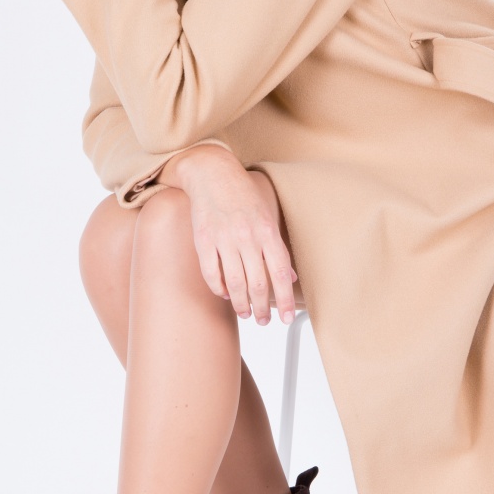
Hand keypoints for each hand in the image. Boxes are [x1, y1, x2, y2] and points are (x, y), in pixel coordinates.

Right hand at [159, 146, 297, 325]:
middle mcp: (247, 237)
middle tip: (263, 320)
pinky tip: (225, 294)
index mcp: (267, 231)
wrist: (212, 173)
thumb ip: (278, 249)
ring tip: (244, 313)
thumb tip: (290, 277)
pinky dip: (219, 288)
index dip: (283, 299)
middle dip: (261, 308)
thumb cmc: (243, 195)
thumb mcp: (268, 217)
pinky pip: (211, 273)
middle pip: (257, 283)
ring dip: (240, 303)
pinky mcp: (203, 240)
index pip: (280, 273)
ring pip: (234, 283)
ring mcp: (223, 239)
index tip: (285, 317)